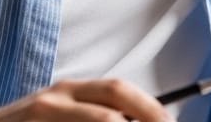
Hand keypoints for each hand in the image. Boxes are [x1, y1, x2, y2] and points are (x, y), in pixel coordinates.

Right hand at [0, 78, 172, 121]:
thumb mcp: (59, 112)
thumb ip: (92, 112)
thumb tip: (145, 117)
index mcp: (70, 91)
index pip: (118, 91)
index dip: (150, 107)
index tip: (170, 121)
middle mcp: (56, 99)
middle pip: (112, 106)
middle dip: (144, 118)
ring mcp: (40, 115)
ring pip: (99, 121)